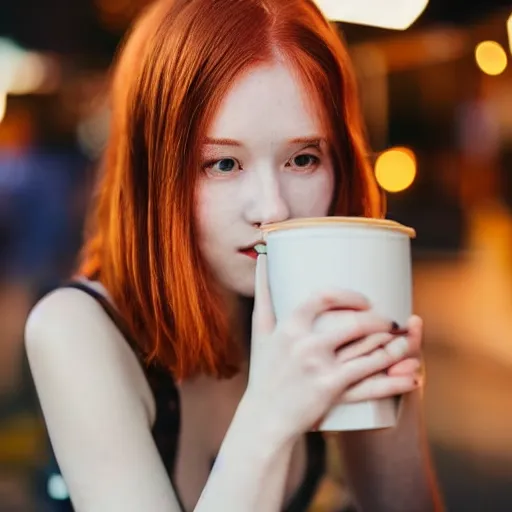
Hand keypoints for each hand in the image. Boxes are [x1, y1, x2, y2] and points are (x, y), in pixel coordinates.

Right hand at [245, 254, 419, 441]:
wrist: (264, 417)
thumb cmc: (264, 372)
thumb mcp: (260, 332)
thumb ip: (263, 294)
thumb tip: (264, 259)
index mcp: (290, 326)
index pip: (325, 297)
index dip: (351, 296)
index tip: (365, 301)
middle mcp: (305, 343)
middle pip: (356, 323)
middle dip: (381, 321)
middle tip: (391, 322)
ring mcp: (319, 366)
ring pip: (369, 350)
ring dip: (396, 345)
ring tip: (406, 342)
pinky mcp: (331, 389)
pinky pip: (371, 380)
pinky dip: (396, 378)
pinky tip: (411, 375)